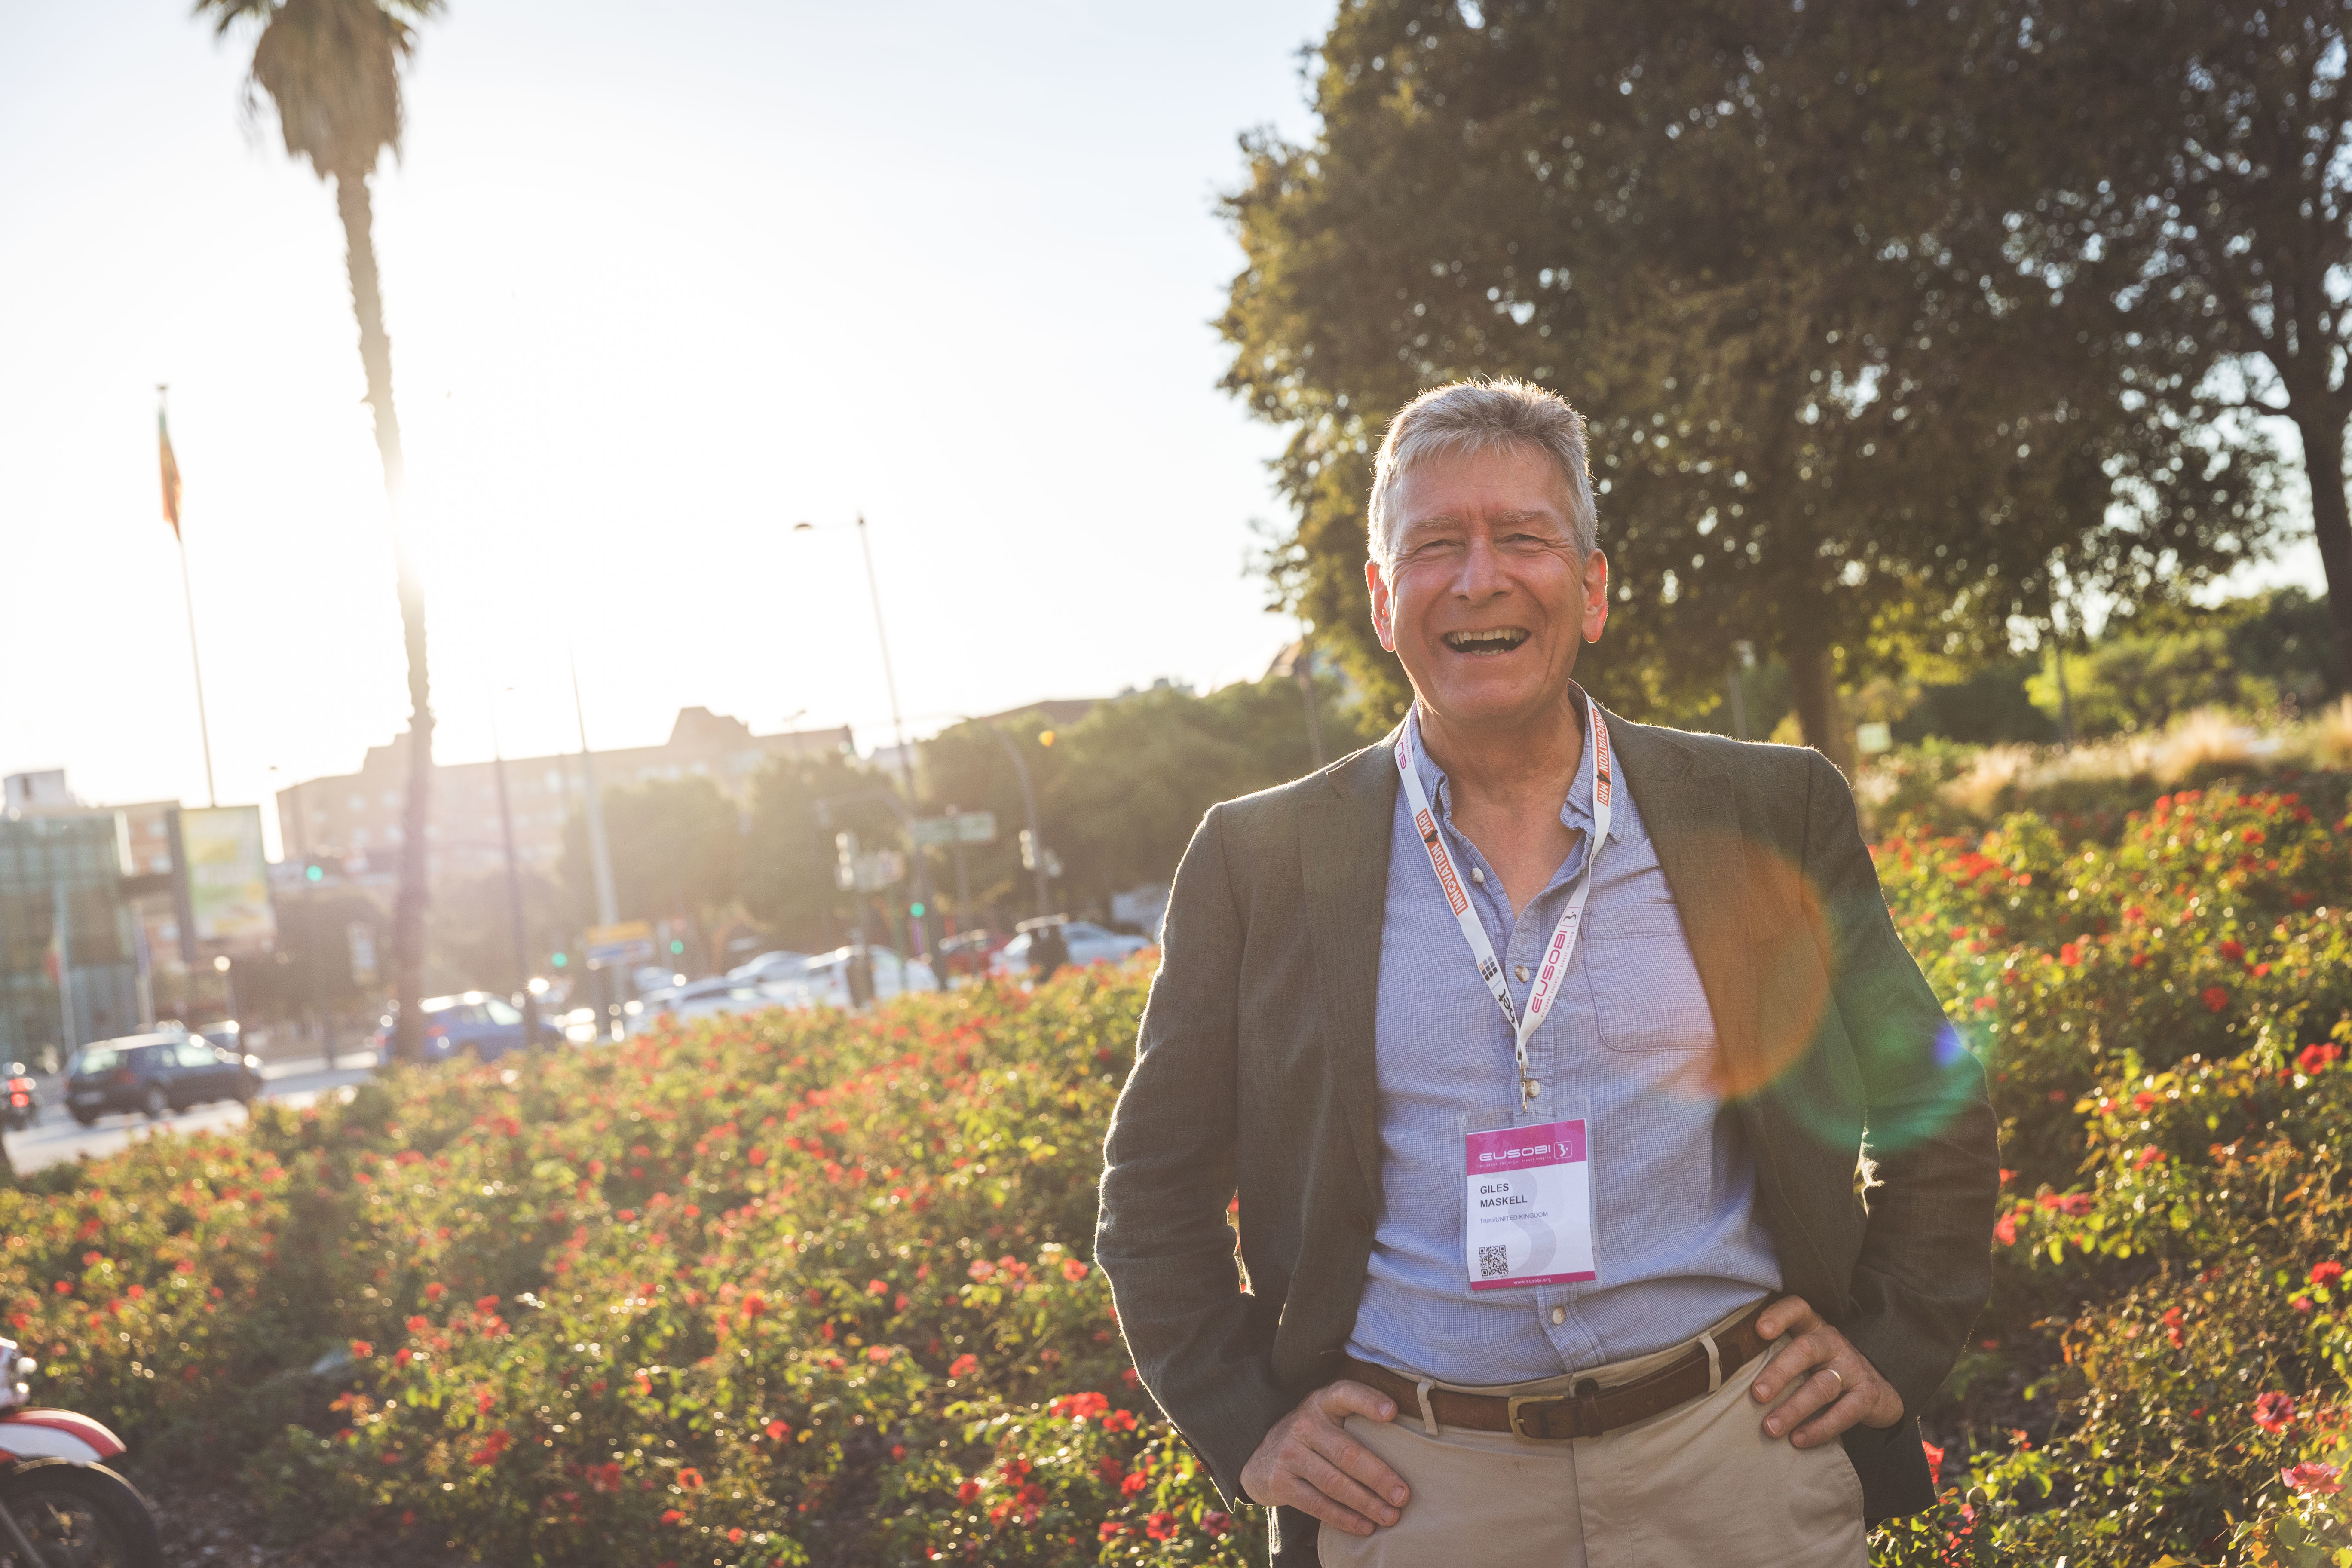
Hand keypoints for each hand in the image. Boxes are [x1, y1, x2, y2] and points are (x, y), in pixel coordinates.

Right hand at [1239, 1381, 1410, 1536]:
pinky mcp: (1280, 1482)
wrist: (1259, 1458)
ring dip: (1366, 1503)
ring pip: (1333, 1482)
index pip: (1345, 1394)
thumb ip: (1356, 1422)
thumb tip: (1409, 1450)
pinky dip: (1343, 1518)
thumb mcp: (1327, 1418)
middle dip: (1379, 1476)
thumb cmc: (1311, 1438)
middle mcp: (1304, 1424)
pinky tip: (1364, 1526)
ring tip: (1390, 1516)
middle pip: (1346, 1452)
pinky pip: (1317, 1504)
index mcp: (1322, 1403)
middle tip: (1403, 1495)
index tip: (1393, 1412)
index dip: (1368, 1401)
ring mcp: (1289, 1453)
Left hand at [1748, 1296, 1903, 1447]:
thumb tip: (1724, 1373)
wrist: (1876, 1393)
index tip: (1759, 1330)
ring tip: (1771, 1428)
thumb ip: (1773, 1355)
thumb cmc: (1823, 1370)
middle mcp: (1833, 1343)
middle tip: (1757, 1395)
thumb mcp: (1802, 1355)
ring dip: (1794, 1409)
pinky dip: (1820, 1428)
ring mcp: (1853, 1367)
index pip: (1797, 1309)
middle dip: (1779, 1372)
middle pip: (1805, 1350)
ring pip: (1822, 1385)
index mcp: (1812, 1327)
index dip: (1779, 1316)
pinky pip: (1844, 1413)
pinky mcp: (1867, 1396)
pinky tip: (1798, 1440)